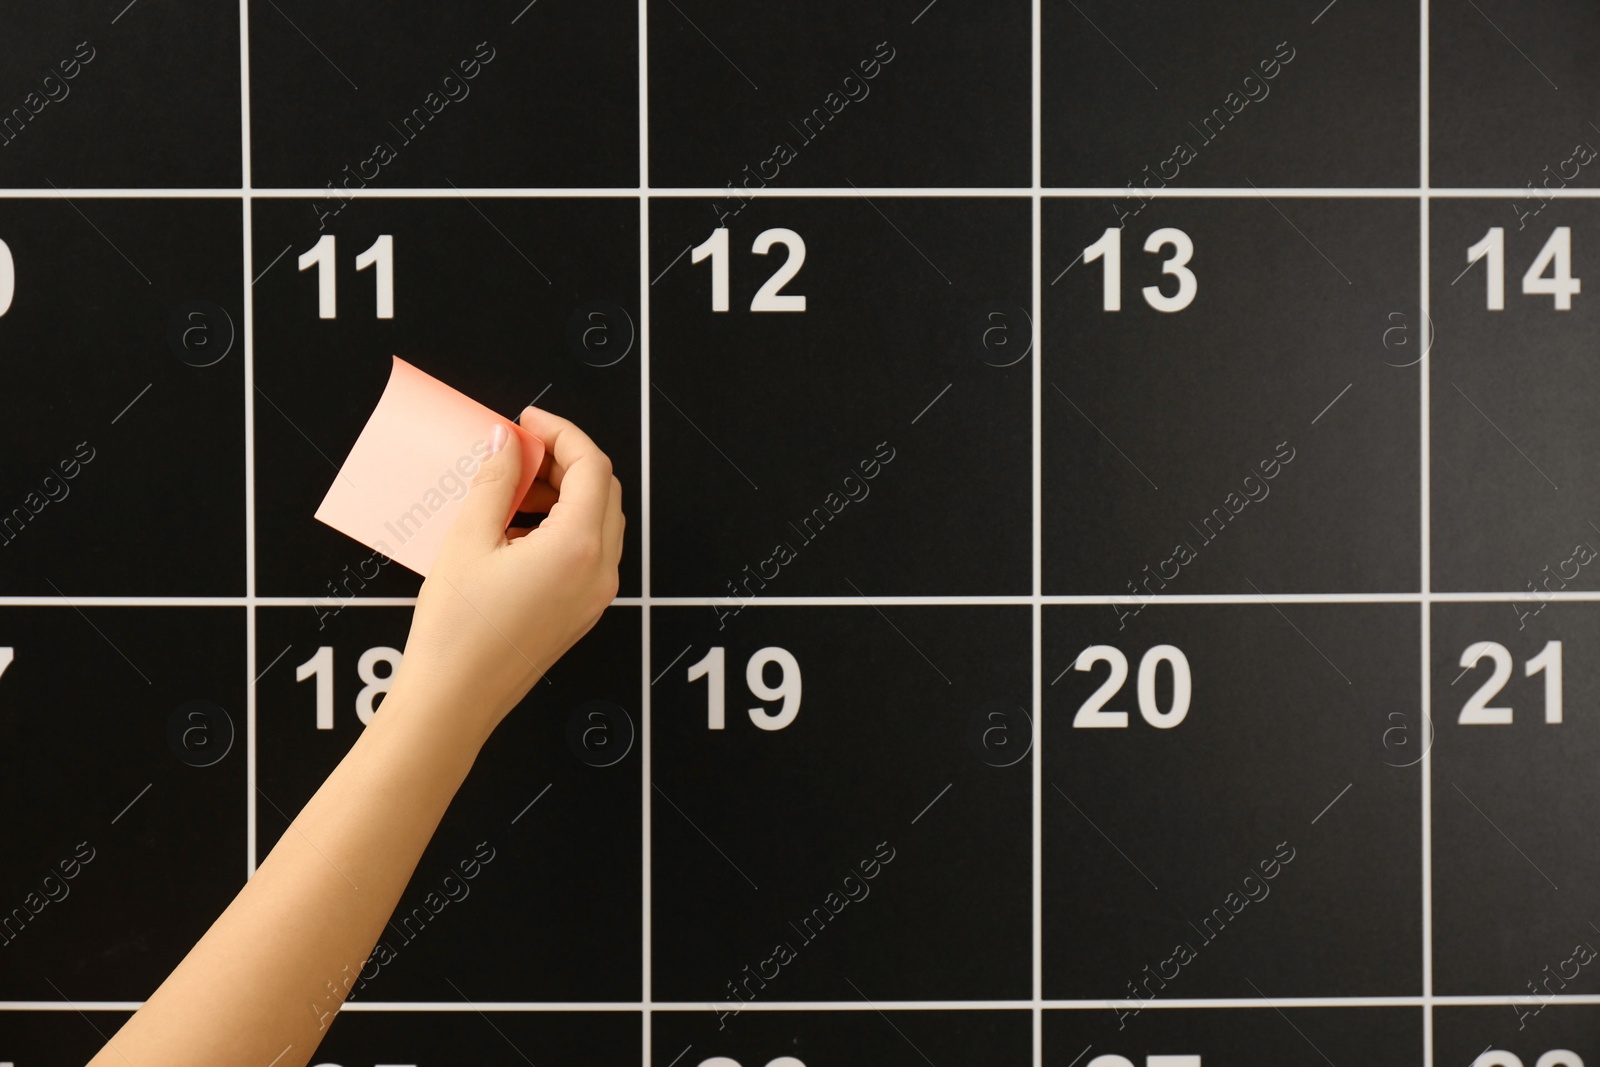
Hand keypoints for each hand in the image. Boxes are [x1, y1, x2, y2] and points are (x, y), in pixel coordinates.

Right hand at [389, 405, 623, 737]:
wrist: (454, 700)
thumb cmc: (457, 630)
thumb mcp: (468, 539)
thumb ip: (495, 481)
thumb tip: (507, 443)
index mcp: (579, 546)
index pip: (591, 466)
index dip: (561, 432)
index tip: (528, 421)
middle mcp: (600, 570)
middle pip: (602, 491)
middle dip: (564, 461)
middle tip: (518, 451)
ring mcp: (595, 595)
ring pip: (597, 522)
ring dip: (561, 495)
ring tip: (510, 491)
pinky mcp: (580, 612)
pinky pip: (585, 553)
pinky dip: (559, 528)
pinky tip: (513, 530)